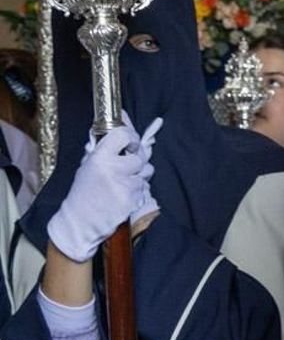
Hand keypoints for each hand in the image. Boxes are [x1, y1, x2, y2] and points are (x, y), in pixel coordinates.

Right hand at [46, 120, 156, 262]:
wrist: (80, 221)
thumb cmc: (84, 191)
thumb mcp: (88, 164)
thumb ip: (105, 146)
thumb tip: (122, 118)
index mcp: (99, 157)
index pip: (124, 134)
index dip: (130, 136)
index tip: (129, 142)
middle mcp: (113, 169)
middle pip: (140, 156)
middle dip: (135, 161)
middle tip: (124, 168)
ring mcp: (124, 184)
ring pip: (147, 171)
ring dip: (139, 176)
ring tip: (122, 183)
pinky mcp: (132, 199)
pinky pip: (145, 188)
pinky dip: (138, 191)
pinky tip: (123, 195)